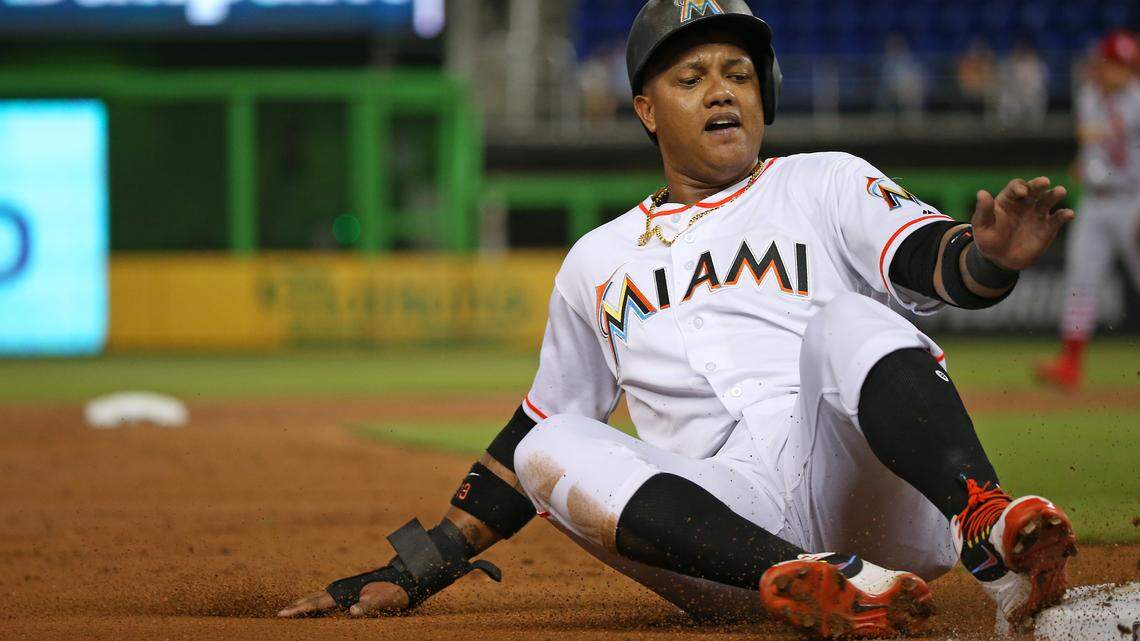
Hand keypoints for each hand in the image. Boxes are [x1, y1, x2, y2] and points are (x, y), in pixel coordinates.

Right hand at [277, 581, 409, 617]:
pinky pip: (332, 599)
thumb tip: (352, 612)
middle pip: (315, 598)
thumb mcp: (384, 601)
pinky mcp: (355, 591)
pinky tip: (318, 608)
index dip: (300, 609)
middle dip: (298, 606)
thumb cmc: (396, 591)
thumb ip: (368, 606)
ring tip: (294, 609)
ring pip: (322, 597)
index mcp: (347, 593)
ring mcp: (349, 589)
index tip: (282, 614)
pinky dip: (320, 603)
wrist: (407, 576)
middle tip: (280, 613)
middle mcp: (345, 589)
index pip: (317, 604)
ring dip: (307, 603)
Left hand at [970, 177, 1074, 270]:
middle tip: (1044, 182)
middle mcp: (1026, 203)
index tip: (1021, 192)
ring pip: (1049, 200)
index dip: (1019, 187)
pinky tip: (1069, 214)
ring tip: (1060, 191)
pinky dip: (1065, 215)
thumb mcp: (982, 225)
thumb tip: (981, 193)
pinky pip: (1058, 218)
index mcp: (1009, 199)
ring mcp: (1038, 214)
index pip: (1016, 186)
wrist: (999, 259)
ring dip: (1055, 194)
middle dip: (1039, 184)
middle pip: (1034, 189)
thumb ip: (984, 210)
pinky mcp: (1048, 227)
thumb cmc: (988, 239)